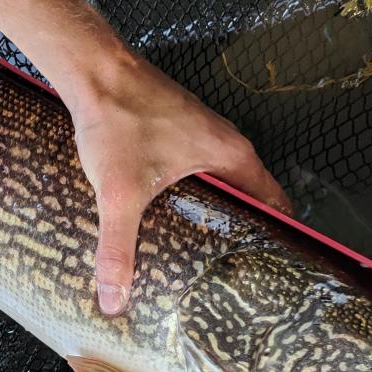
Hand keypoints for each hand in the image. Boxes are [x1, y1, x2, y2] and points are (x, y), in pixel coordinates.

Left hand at [62, 53, 291, 316]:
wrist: (93, 70)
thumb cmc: (118, 121)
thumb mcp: (119, 194)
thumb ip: (118, 248)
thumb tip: (114, 301)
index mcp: (232, 156)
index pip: (275, 205)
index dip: (278, 240)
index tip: (271, 273)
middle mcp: (225, 145)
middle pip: (249, 200)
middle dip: (243, 237)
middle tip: (234, 278)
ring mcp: (201, 138)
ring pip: (222, 187)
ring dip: (216, 218)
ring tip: (205, 261)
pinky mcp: (176, 135)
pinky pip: (198, 175)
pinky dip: (194, 199)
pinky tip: (173, 222)